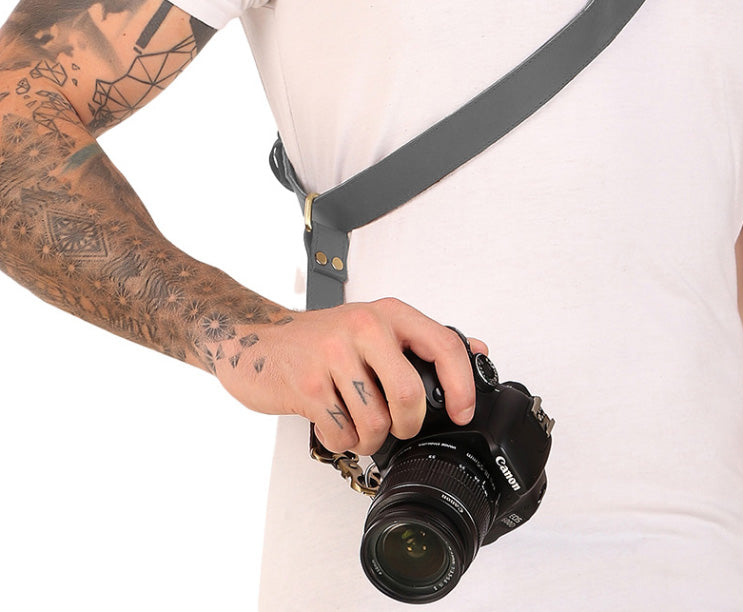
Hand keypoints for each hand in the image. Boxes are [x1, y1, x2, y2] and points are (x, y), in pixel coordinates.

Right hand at [213, 296, 487, 455]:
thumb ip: (420, 340)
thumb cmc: (319, 338)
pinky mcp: (308, 384)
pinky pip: (343, 433)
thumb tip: (476, 351)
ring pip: (376, 421)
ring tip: (358, 426)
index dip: (462, 386)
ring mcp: (333, 354)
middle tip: (398, 427)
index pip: (443, 345)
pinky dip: (342, 441)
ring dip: (370, 439)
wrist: (255, 341)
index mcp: (388, 313)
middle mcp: (364, 327)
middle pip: (410, 395)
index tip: (462, 412)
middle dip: (407, 425)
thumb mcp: (374, 326)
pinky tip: (334, 424)